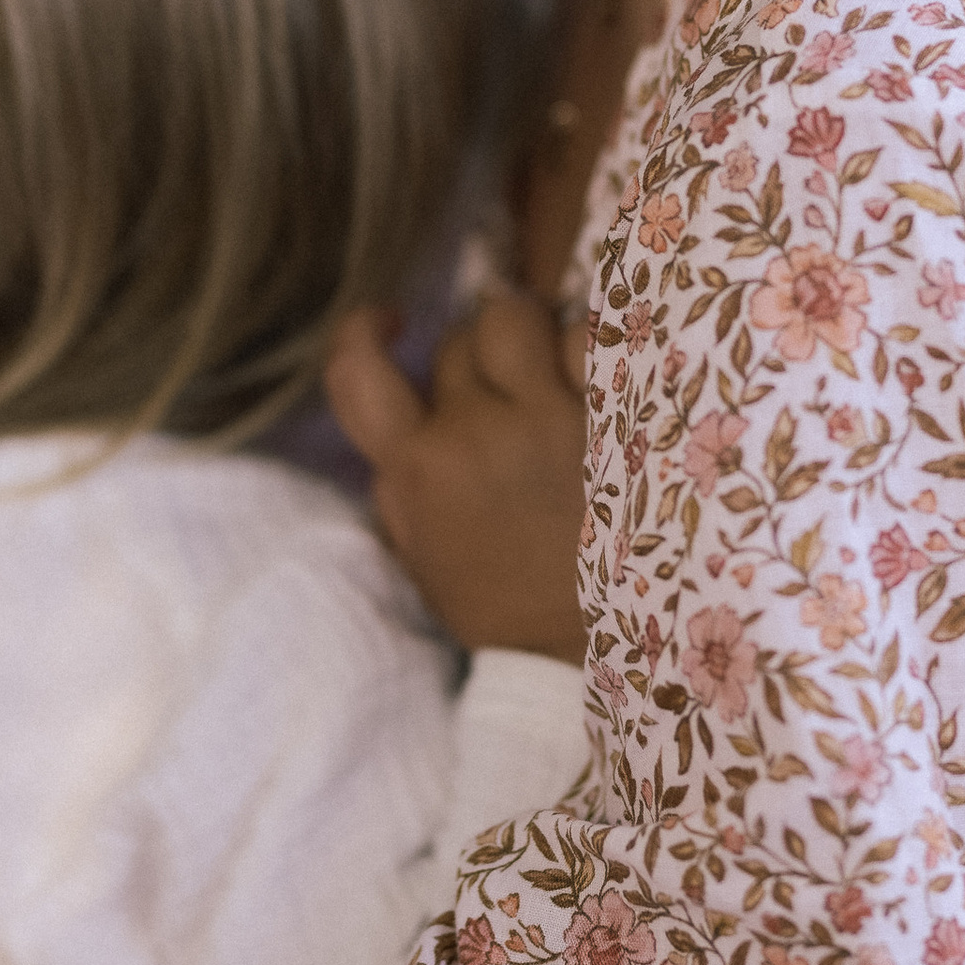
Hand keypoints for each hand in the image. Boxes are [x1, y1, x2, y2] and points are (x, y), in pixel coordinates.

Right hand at [327, 290, 586, 663]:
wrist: (588, 646)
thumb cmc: (505, 605)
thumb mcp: (423, 553)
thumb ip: (399, 481)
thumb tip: (406, 412)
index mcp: (415, 469)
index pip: (358, 371)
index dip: (362, 332)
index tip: (392, 323)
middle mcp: (472, 432)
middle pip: (457, 338)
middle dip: (477, 357)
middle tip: (506, 391)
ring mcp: (543, 417)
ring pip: (515, 317)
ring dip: (530, 337)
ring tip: (553, 376)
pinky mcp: (606, 413)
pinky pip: (585, 337)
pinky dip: (590, 352)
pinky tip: (599, 386)